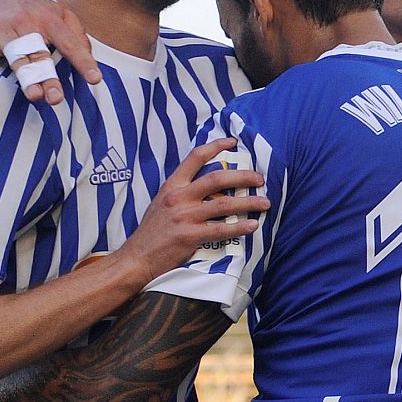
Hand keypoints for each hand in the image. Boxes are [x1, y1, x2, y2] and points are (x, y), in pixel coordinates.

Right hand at [0, 0, 95, 105]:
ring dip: (25, 76)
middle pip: (39, 53)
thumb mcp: (60, 13)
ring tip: (34, 95)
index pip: (68, 42)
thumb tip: (89, 56)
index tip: (95, 79)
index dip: (82, 60)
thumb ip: (76, 33)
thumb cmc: (36, 10)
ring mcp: (3, 31)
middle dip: (47, 74)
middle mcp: (26, 23)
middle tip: (57, 97)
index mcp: (48, 19)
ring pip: (16, 58)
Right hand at [119, 138, 267, 283]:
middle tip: (260, 179)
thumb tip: (207, 188)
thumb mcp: (161, 204)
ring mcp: (184, 217)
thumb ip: (181, 194)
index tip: (233, 142)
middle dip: (243, 176)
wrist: (136, 258)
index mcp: (172, 186)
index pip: (195, 157)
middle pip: (218, 178)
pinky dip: (240, 227)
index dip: (216, 146)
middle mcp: (178, 197)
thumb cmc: (151, 234)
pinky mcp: (189, 237)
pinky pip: (221, 229)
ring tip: (265, 203)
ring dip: (249, 203)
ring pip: (224, 205)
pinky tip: (253, 226)